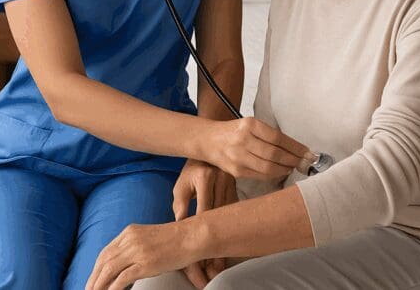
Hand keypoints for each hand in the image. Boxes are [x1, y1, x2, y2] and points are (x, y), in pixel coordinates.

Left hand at [86, 222, 194, 289]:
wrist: (191, 236)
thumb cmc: (175, 240)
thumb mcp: (150, 239)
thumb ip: (136, 246)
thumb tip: (127, 263)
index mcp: (129, 232)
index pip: (106, 251)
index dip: (97, 267)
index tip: (93, 278)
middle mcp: (129, 239)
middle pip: (103, 260)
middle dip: (94, 277)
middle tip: (88, 289)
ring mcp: (136, 251)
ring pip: (109, 269)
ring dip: (99, 284)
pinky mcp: (145, 263)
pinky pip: (123, 278)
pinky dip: (113, 288)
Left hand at [172, 159, 235, 287]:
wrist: (208, 150)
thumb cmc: (191, 170)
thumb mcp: (182, 185)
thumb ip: (181, 204)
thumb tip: (181, 225)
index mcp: (204, 177)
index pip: (204, 210)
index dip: (201, 232)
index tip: (199, 250)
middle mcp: (221, 180)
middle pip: (219, 217)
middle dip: (216, 243)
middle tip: (212, 267)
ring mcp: (232, 184)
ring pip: (230, 218)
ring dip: (226, 240)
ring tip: (220, 262)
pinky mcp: (238, 190)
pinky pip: (235, 213)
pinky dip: (232, 230)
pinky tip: (230, 244)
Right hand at [200, 117, 313, 179]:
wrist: (207, 140)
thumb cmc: (232, 132)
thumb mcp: (248, 125)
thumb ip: (269, 135)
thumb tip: (296, 148)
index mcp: (249, 125)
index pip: (278, 138)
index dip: (295, 147)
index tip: (307, 152)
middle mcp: (242, 140)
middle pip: (275, 154)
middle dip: (293, 160)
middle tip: (303, 162)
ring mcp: (238, 156)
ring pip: (269, 167)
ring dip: (285, 169)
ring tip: (292, 167)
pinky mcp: (235, 170)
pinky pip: (260, 175)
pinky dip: (274, 175)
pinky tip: (279, 171)